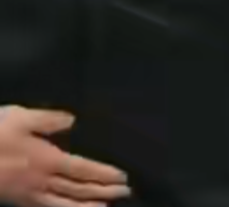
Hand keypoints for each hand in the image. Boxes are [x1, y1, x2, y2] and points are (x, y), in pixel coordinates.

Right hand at [0, 107, 129, 206]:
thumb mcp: (21, 117)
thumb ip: (49, 119)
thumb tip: (74, 120)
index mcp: (47, 159)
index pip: (83, 170)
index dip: (104, 175)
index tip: (123, 177)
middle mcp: (41, 181)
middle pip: (78, 190)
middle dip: (103, 192)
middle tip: (125, 194)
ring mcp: (27, 194)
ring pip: (63, 204)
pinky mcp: (16, 200)